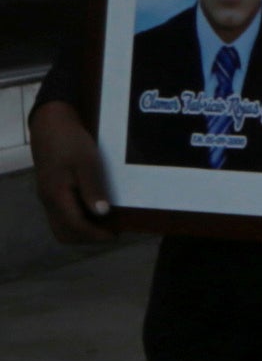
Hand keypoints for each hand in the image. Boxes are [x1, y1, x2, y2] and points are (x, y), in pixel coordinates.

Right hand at [28, 102, 111, 247]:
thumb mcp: (86, 162)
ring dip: (81, 229)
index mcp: (57, 195)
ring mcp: (47, 196)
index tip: (115, 235)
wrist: (50, 124)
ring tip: (105, 222)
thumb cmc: (70, 141)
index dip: (96, 234)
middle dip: (88, 236)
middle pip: (65, 232)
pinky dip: (76, 219)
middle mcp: (48, 200)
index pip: (75, 226)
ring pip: (60, 225)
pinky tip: (94, 209)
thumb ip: (92, 189)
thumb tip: (102, 214)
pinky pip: (61, 214)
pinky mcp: (49, 190)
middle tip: (111, 231)